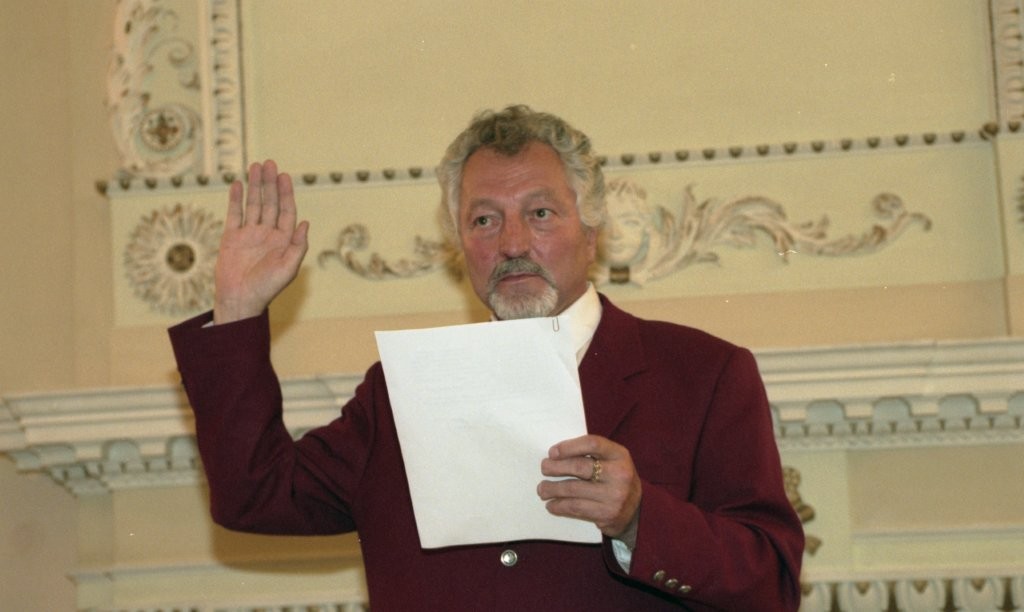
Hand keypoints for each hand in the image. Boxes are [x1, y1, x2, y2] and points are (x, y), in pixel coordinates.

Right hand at [213, 160, 308, 323]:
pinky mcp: (231, 237)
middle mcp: (267, 234)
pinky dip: (235, 199)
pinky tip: (237, 184)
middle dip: (270, 184)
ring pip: (253, 205)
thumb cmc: (267, 288)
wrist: (240, 300)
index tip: (284, 176)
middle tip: (269, 163)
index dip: (286, 193)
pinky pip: (234, 214)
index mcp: (283, 240)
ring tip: (255, 166)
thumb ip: (298, 246)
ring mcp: (249, 234)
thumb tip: (305, 223)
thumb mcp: (288, 268)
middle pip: (270, 203)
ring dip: (254, 186)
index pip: (286, 211)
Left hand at [537, 434, 641, 544]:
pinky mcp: (607, 514)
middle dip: (556, 467)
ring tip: (542, 489)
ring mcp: (615, 496)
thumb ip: (591, 455)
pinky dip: (560, 506)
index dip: (569, 446)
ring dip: (553, 489)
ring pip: (574, 490)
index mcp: (620, 455)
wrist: (637, 511)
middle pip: (580, 467)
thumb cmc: (616, 479)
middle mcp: (619, 474)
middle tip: (544, 468)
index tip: (552, 452)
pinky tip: (552, 505)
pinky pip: (576, 508)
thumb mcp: (612, 461)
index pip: (592, 443)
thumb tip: (556, 455)